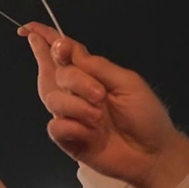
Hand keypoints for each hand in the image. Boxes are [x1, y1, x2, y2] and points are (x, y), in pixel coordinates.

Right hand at [23, 24, 188, 187]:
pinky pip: (55, 126)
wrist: (151, 153)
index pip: (65, 54)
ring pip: (53, 99)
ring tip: (99, 118)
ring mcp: (71, 116)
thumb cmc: (145, 116)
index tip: (36, 34)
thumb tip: (69, 50)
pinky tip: (90, 134)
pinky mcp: (67, 139)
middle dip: (76, 81)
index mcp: (92, 75)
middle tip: (100, 95)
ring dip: (77, 106)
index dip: (49, 42)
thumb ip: (98, 67)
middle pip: (58, 74)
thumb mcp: (128, 83)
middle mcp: (78, 93)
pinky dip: (72, 127)